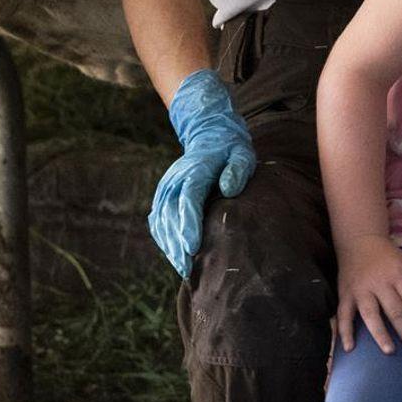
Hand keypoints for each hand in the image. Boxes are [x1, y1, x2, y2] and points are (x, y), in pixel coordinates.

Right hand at [148, 69, 257, 277]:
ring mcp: (167, 187)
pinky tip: (174, 255)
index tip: (191, 247)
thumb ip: (237, 170)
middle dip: (177, 243)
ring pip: (161, 219)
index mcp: (195, 170)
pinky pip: (158, 219)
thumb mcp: (242, 154)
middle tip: (186, 267)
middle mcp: (176, 179)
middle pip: (171, 214)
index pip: (189, 199)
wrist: (209, 134)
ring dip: (169, 244)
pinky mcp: (164, 194)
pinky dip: (164, 238)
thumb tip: (229, 189)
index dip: (188, 224)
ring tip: (182, 268)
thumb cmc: (231, 149)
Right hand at [335, 234, 401, 356]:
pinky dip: (345, 331)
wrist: (359, 241)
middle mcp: (380, 283)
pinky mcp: (345, 293)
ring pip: (371, 315)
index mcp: (399, 275)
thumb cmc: (388, 257)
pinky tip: (349, 348)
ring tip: (390, 351)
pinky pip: (344, 314)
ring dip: (381, 335)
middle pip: (396, 313)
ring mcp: (361, 289)